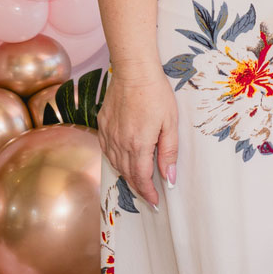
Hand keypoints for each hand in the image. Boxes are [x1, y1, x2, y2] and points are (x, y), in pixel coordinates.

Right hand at [97, 66, 178, 204]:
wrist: (134, 71)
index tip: (156, 202)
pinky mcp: (102, 124)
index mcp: (138, 145)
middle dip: (139, 188)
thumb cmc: (156, 94)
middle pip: (127, 174)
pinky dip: (115, 160)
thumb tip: (168, 178)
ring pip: (115, 164)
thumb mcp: (170, 124)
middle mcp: (119, 143)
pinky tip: (122, 159)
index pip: (141, 179)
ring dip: (127, 175)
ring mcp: (108, 134)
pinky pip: (106, 150)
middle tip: (149, 195)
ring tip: (138, 180)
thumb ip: (168, 152)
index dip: (148, 193)